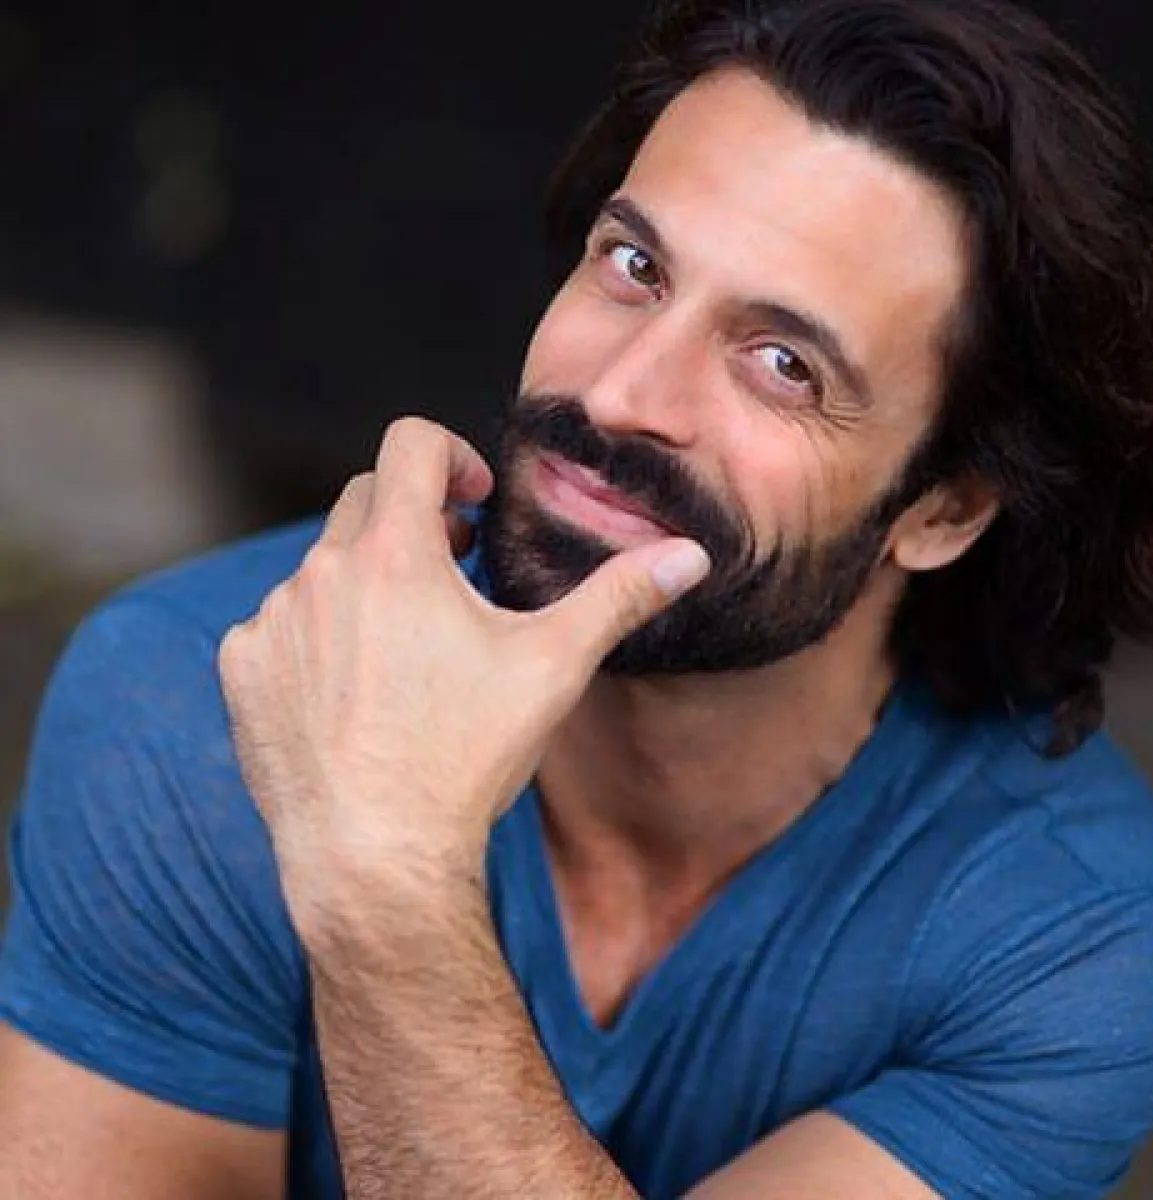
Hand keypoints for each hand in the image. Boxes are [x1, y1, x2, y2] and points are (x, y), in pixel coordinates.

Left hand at [217, 418, 709, 946]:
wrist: (376, 859)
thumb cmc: (467, 758)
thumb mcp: (554, 667)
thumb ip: (619, 596)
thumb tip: (690, 554)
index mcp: (396, 554)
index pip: (410, 442)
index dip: (453, 455)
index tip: (475, 505)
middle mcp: (321, 573)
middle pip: (367, 498)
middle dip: (417, 519)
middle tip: (456, 573)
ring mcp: (273, 622)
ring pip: (324, 565)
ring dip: (367, 583)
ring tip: (409, 648)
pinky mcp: (242, 670)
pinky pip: (281, 623)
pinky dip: (319, 635)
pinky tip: (356, 692)